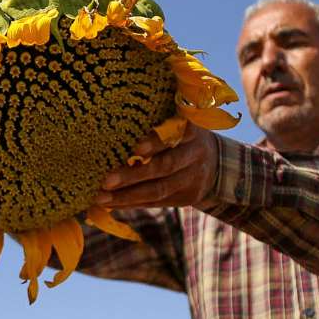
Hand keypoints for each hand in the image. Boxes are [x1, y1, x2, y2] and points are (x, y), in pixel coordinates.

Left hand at [94, 123, 218, 208]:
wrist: (217, 164)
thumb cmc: (181, 136)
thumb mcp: (179, 121)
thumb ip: (158, 122)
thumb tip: (114, 115)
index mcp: (191, 131)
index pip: (176, 135)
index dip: (157, 142)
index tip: (136, 148)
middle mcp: (194, 155)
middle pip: (164, 167)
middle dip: (133, 175)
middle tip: (106, 181)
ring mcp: (191, 179)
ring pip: (158, 190)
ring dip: (127, 196)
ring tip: (101, 198)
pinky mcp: (186, 198)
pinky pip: (155, 202)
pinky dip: (131, 203)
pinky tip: (110, 204)